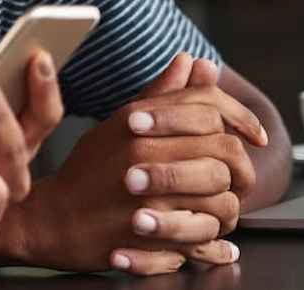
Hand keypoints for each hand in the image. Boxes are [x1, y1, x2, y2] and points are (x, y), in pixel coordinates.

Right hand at [17, 53, 263, 274]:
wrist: (50, 220)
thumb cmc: (86, 172)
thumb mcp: (117, 125)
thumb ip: (160, 96)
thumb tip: (191, 61)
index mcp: (138, 122)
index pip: (209, 107)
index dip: (242, 118)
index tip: (253, 136)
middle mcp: (143, 154)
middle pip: (225, 151)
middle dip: (242, 168)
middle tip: (236, 179)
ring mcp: (148, 197)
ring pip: (224, 199)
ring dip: (228, 208)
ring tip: (216, 211)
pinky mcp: (151, 238)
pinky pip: (208, 238)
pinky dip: (215, 242)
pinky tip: (209, 238)